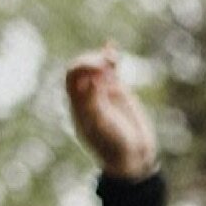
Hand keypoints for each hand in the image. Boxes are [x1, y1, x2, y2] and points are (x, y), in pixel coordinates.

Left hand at [64, 46, 157, 179]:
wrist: (132, 157)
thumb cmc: (112, 144)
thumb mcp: (100, 124)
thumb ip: (94, 101)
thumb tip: (91, 78)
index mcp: (78, 104)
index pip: (72, 77)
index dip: (82, 67)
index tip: (97, 68)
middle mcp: (88, 95)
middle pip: (83, 69)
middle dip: (92, 61)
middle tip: (106, 64)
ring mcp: (103, 93)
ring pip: (98, 68)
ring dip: (102, 58)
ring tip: (112, 58)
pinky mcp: (118, 93)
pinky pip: (112, 73)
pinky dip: (111, 60)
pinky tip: (112, 48)